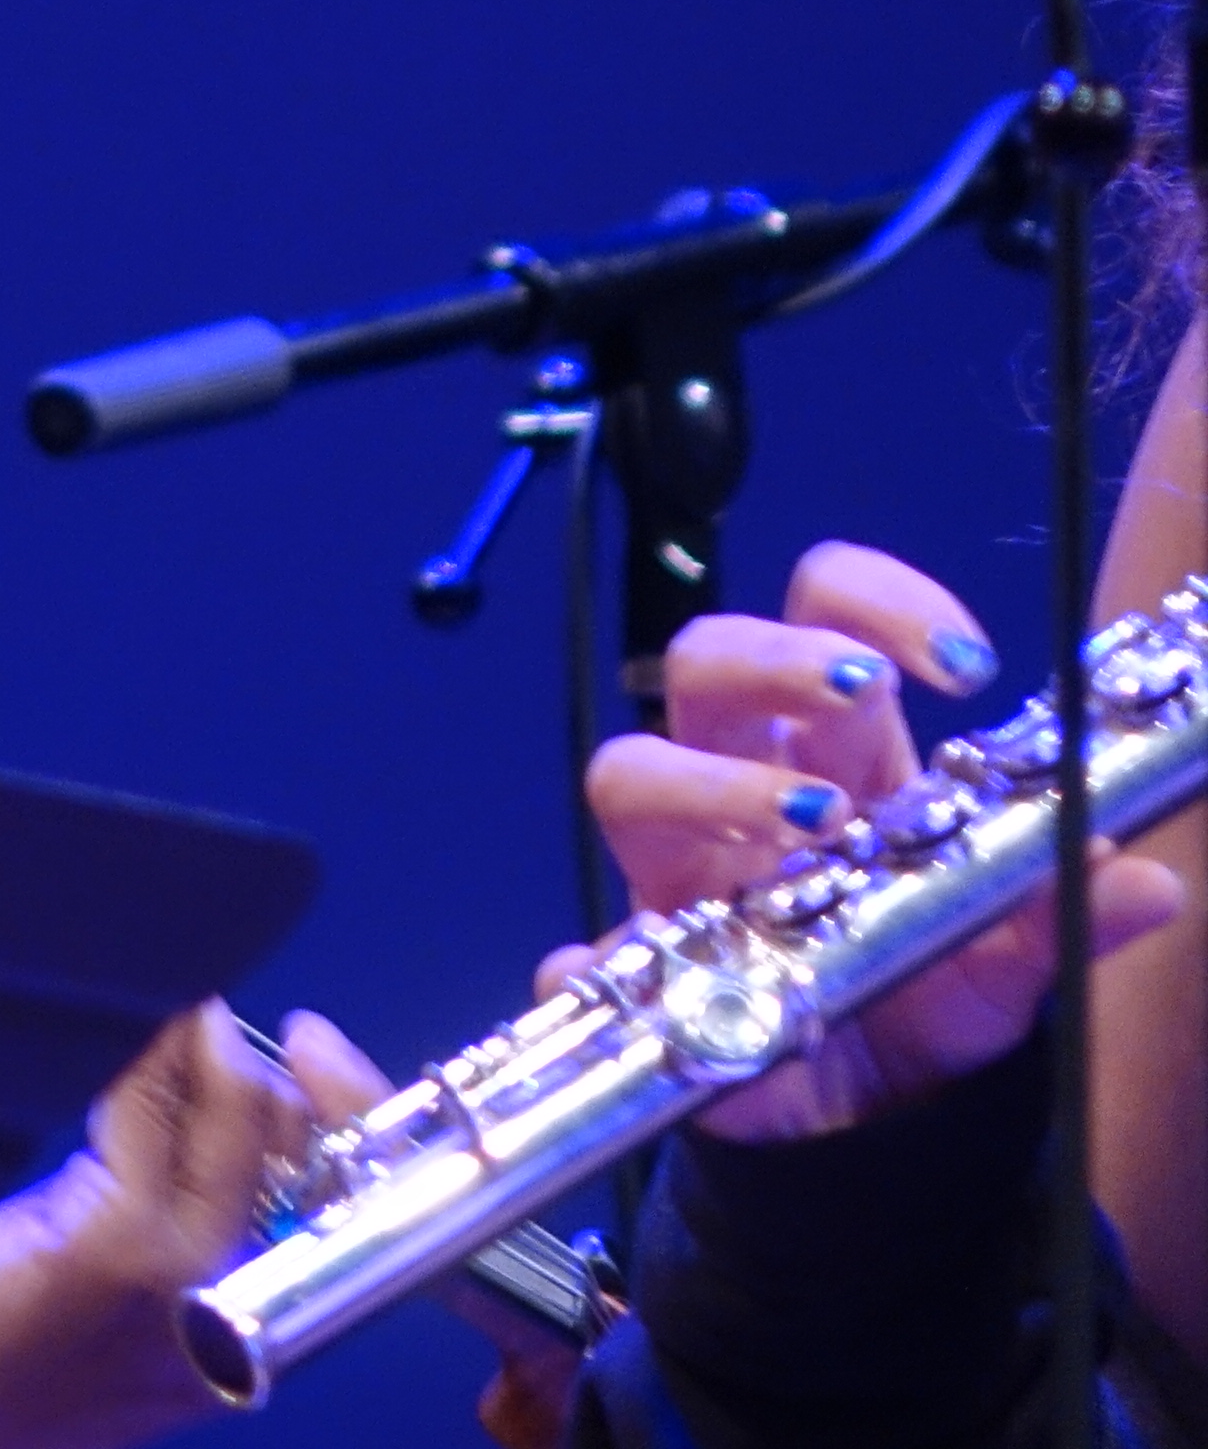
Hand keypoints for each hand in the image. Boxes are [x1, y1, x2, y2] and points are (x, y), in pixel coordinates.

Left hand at [0, 1001, 336, 1448]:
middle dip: (250, 1064)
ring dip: (195, 1045)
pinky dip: (141, 1060)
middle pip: (279, 1148)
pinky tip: (122, 1032)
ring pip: (226, 1123)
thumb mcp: (90, 1304)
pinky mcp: (110, 1250)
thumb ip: (146, 1233)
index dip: (302, 1112)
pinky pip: (145, 1115)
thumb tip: (171, 1121)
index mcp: (237, 1336)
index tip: (279, 1049)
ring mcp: (177, 1279)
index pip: (312, 1198)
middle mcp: (231, 1312)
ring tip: (165, 1010)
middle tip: (209, 1013)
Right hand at [577, 539, 1188, 1144]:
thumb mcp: (1007, 965)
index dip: (873, 602)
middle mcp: (743, 785)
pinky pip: (576, 953)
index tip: (960, 663)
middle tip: (862, 692)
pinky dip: (590, 960)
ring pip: (628, 768)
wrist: (863, 1122)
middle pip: (706, 659)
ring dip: (707, 781)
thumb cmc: (920, 995)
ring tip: (809, 823)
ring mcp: (678, 869)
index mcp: (839, 755)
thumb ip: (1060, 920)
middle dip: (774, 655)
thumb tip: (1148, 883)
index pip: (823, 614)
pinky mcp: (633, 965)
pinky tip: (631, 974)